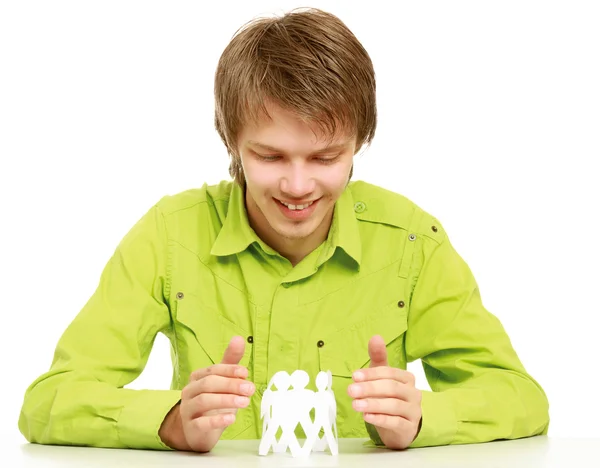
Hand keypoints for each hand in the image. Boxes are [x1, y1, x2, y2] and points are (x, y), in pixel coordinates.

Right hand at [159, 335, 254, 451]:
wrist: (198, 431)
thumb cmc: (213, 402)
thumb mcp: (223, 382)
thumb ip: (230, 362)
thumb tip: (239, 338)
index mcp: (197, 378)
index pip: (212, 370)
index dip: (229, 370)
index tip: (245, 372)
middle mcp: (189, 391)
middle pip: (208, 384)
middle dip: (231, 385)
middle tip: (250, 388)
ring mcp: (188, 410)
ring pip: (204, 401)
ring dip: (226, 400)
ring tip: (245, 402)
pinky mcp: (191, 428)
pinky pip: (201, 423)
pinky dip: (216, 420)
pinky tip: (231, 419)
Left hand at [347, 335, 421, 449]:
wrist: (400, 427)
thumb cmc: (389, 398)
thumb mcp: (382, 377)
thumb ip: (378, 357)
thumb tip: (376, 336)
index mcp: (407, 378)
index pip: (389, 373)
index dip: (371, 374)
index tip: (354, 376)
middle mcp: (414, 393)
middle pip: (391, 388)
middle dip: (369, 388)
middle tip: (351, 390)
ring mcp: (414, 411)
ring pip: (393, 405)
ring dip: (372, 404)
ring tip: (355, 405)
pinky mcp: (409, 427)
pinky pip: (396, 422)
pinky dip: (380, 419)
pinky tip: (366, 417)